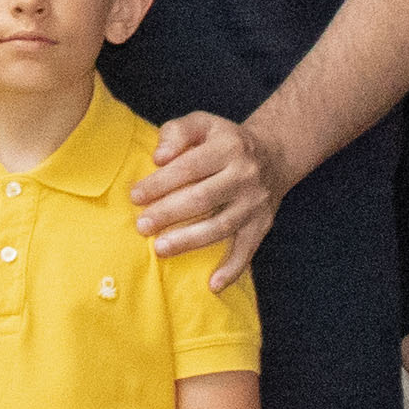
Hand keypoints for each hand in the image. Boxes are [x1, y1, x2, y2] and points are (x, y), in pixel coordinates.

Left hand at [133, 109, 280, 282]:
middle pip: (203, 198)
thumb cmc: (224, 140)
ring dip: (189, 240)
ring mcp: (255, 203)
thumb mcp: (203, 124)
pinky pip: (248, 249)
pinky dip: (233, 269)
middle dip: (168, 213)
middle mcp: (245, 175)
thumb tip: (158, 157)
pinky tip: (213, 285)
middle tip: (142, 226)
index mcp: (228, 147)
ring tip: (160, 249)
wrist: (273, 154)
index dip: (160, 183)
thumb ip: (177, 132)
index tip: (135, 196)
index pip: (189, 167)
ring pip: (221, 226)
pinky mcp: (262, 224)